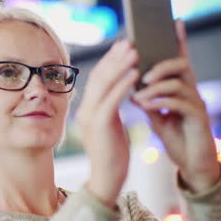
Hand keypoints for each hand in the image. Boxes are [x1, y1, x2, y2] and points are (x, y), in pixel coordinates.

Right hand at [76, 40, 139, 206]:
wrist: (108, 179)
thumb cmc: (113, 153)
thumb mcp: (112, 124)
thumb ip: (112, 107)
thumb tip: (121, 89)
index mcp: (87, 109)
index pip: (97, 78)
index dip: (109, 60)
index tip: (122, 46)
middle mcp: (85, 110)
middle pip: (99, 76)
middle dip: (115, 58)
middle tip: (130, 42)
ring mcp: (90, 117)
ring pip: (104, 84)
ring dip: (120, 65)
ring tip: (135, 51)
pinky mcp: (99, 125)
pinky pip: (112, 99)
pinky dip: (123, 84)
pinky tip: (136, 72)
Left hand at [131, 20, 220, 192]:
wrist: (191, 161)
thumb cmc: (174, 134)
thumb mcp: (155, 113)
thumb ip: (146, 97)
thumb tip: (128, 82)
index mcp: (180, 87)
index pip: (179, 58)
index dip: (179, 40)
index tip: (175, 21)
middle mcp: (192, 91)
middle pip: (181, 65)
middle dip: (160, 65)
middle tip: (141, 74)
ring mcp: (197, 104)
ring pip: (179, 83)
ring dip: (155, 87)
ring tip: (137, 95)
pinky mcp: (199, 119)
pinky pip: (180, 103)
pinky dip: (160, 102)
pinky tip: (144, 106)